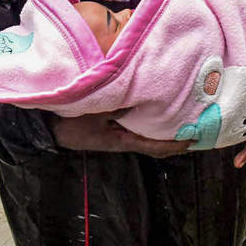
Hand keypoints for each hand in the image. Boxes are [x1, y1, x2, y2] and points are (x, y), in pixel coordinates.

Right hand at [51, 109, 192, 157]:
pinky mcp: (111, 130)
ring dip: (163, 130)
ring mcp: (117, 136)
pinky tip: (155, 111)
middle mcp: (123, 141)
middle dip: (175, 139)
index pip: (155, 147)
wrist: (49, 128)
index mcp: (122, 141)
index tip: (194, 139)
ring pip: (147, 136)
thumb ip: (117, 106)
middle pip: (156, 144)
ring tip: (181, 119)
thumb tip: (141, 99)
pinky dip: (150, 122)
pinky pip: (137, 128)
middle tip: (196, 127)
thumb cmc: (70, 122)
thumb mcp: (94, 112)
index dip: (175, 145)